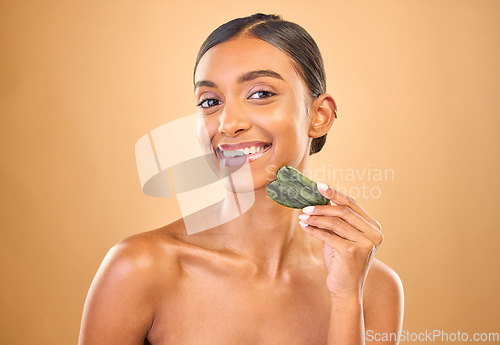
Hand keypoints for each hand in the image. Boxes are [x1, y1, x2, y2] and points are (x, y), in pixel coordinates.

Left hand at [299, 182, 383, 298]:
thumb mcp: (339, 237)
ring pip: (335, 222)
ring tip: (302, 216)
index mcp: (374, 227)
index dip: (335, 194)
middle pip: (344, 211)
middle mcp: (374, 234)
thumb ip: (335, 219)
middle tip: (305, 206)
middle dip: (322, 207)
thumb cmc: (341, 262)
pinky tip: (305, 227)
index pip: (353, 205)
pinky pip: (328, 235)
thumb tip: (322, 198)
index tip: (319, 186)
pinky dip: (314, 230)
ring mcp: (365, 243)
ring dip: (316, 218)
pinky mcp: (352, 252)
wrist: (345, 289)